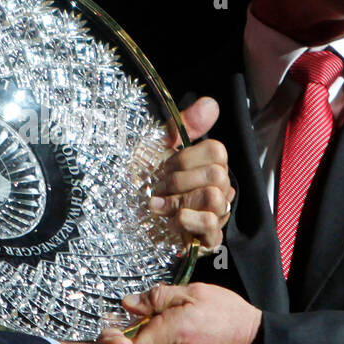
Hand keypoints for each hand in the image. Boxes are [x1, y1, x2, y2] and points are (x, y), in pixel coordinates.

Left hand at [110, 283, 261, 343]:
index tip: (111, 324)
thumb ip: (158, 297)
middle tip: (139, 313)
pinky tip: (175, 332)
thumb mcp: (192, 293)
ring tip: (161, 320)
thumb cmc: (226, 314)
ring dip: (147, 338)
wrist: (253, 343)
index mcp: (167, 334)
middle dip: (130, 332)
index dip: (112, 337)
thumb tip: (128, 302)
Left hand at [150, 97, 234, 250]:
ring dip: (180, 202)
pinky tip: (171, 221)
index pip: (217, 152)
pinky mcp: (210, 239)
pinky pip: (212, 226)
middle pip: (217, 176)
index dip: (186, 159)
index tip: (163, 167)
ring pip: (214, 199)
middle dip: (179, 182)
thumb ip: (183, 126)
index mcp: (210, 165)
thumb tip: (211, 103)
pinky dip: (188, 221)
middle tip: (158, 189)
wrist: (124, 216)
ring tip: (159, 206)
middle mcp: (220, 188)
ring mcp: (217, 214)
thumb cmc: (145, 181)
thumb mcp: (158, 148)